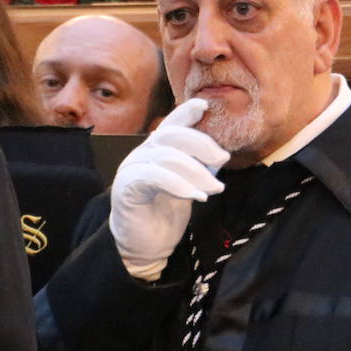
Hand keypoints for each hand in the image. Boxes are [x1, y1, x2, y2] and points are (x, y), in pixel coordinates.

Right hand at [109, 98, 229, 280]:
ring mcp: (132, 168)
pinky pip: (156, 176)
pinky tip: (198, 196)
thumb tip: (221, 153)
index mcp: (156, 150)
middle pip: (172, 135)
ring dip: (197, 171)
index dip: (186, 112)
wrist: (144, 245)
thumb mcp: (188, 185)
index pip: (171, 124)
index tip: (205, 105)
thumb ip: (199, 168)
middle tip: (223, 158)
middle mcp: (142, 153)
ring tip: (214, 188)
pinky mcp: (128, 187)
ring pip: (167, 156)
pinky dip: (180, 185)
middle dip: (202, 143)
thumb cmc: (165, 213)